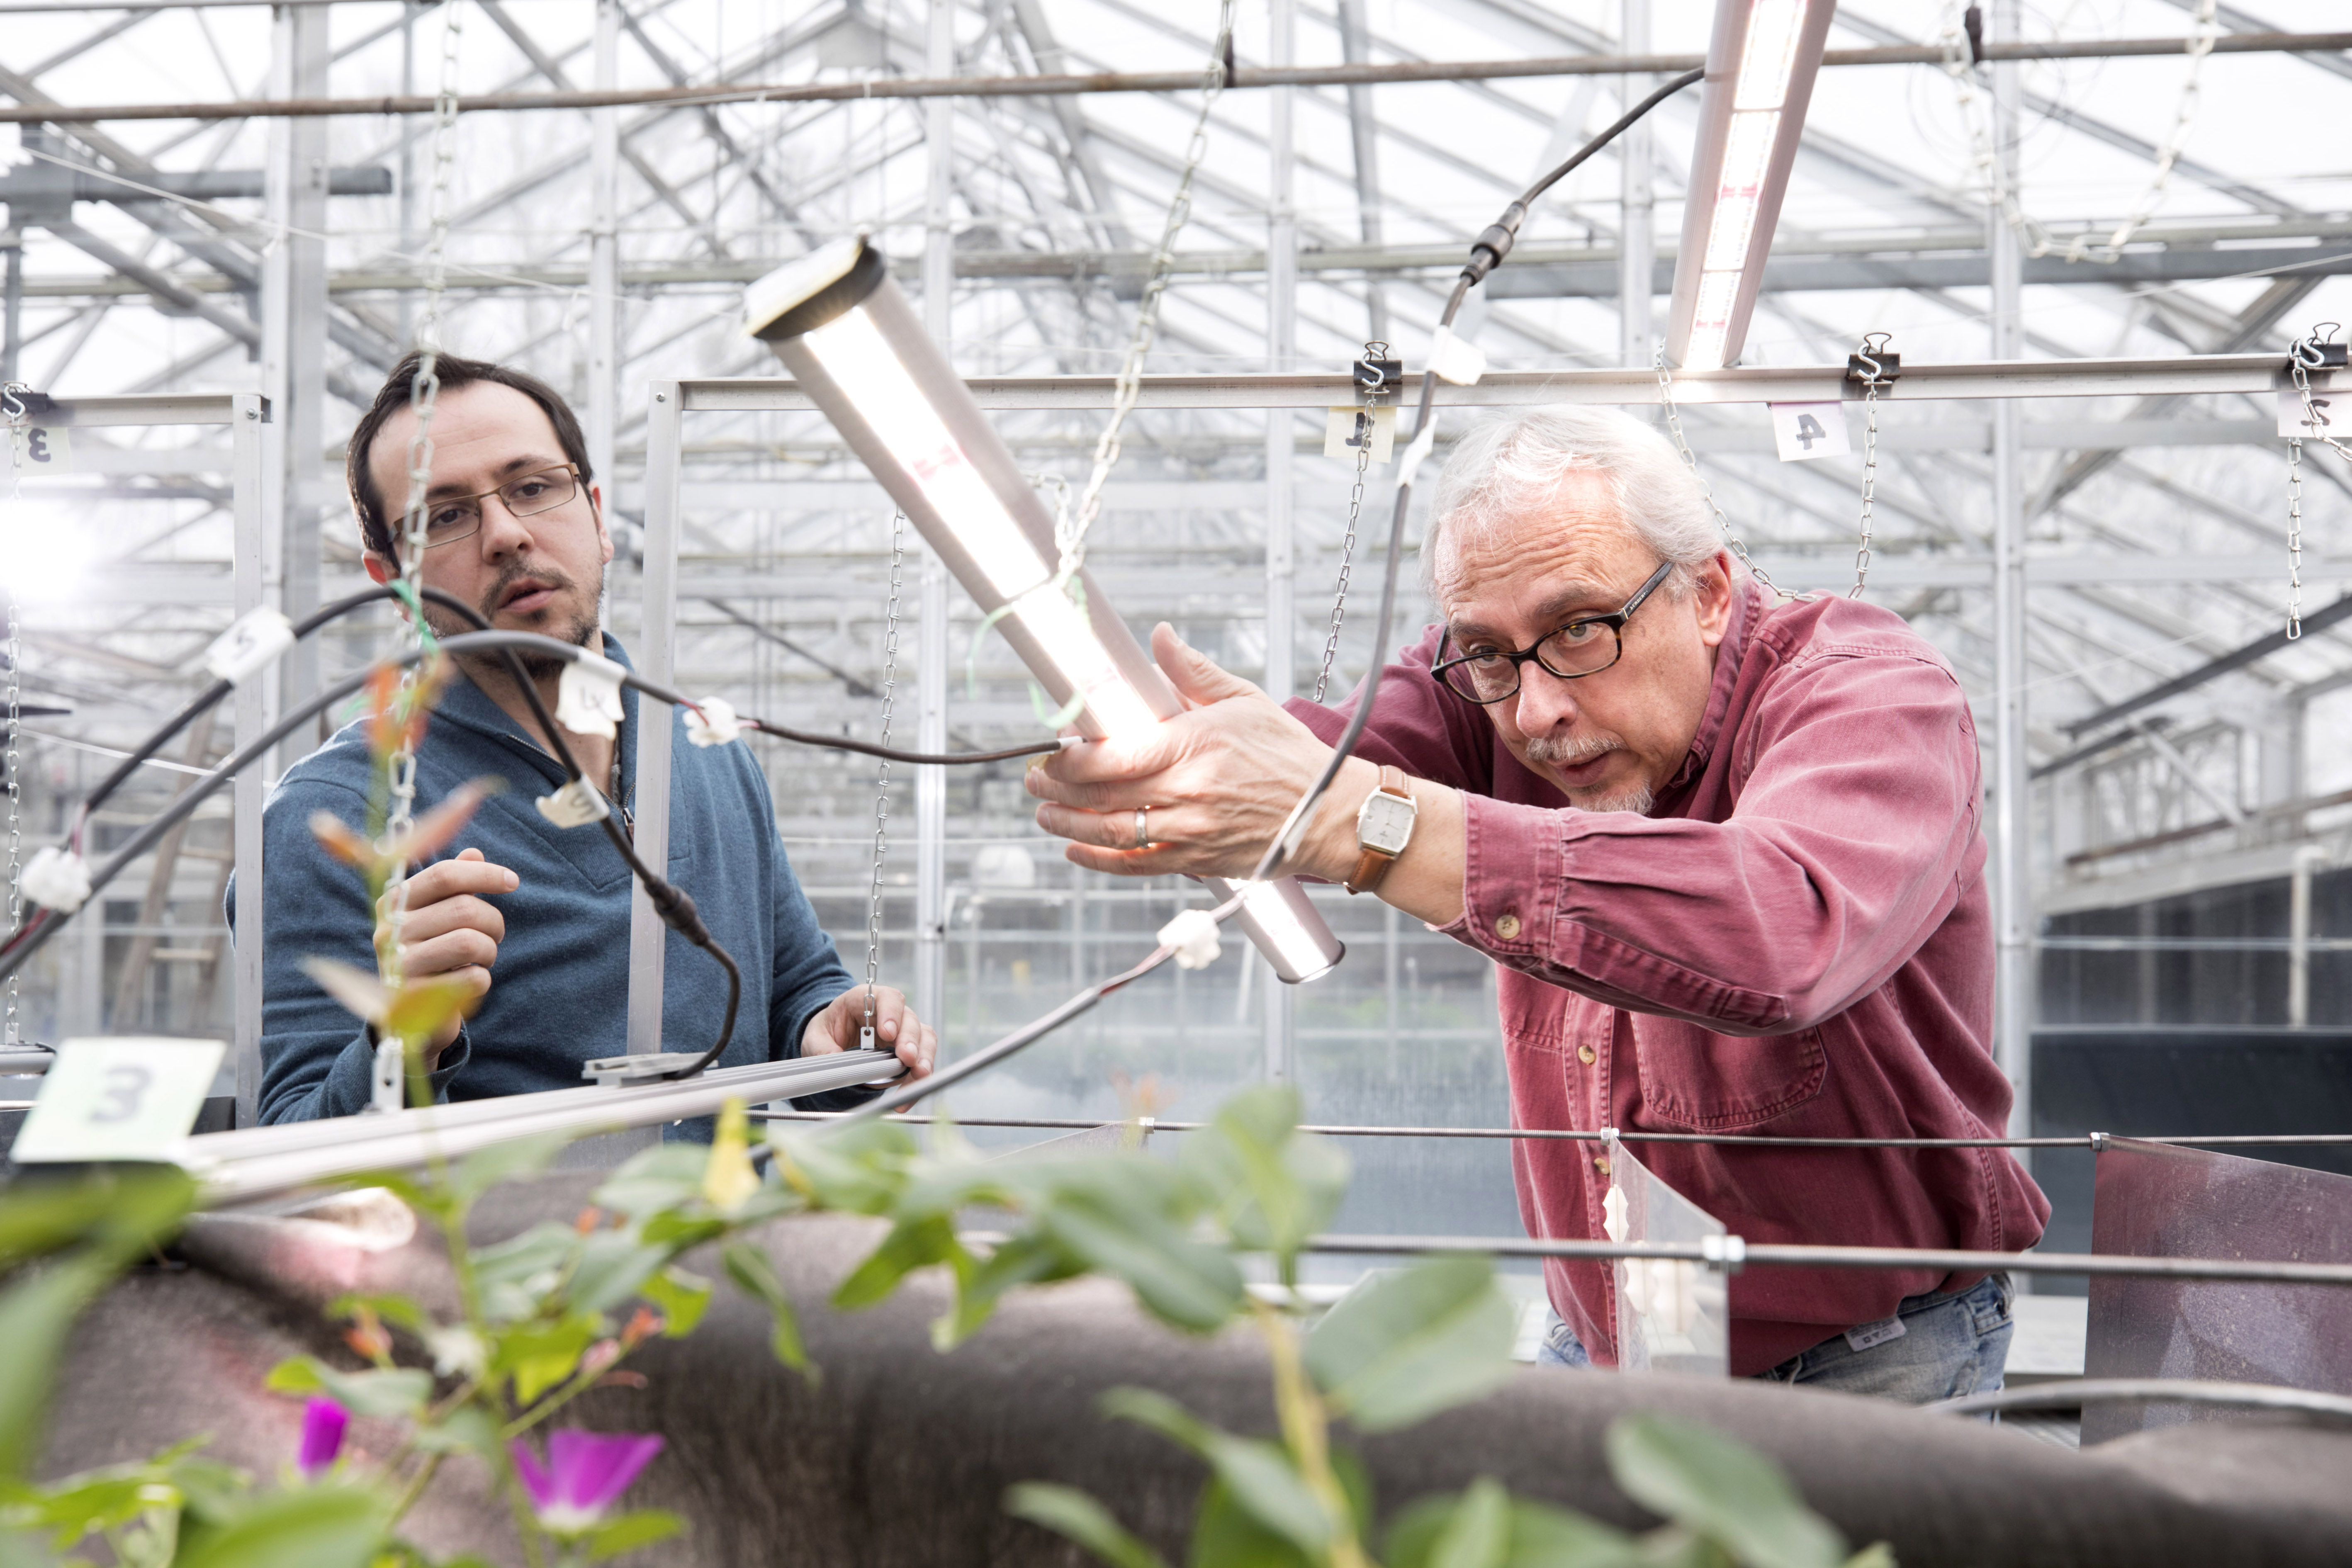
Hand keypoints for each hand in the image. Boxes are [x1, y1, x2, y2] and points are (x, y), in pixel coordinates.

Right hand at [376, 846, 516, 1064]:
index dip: (485, 874)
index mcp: (394, 901)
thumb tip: (474, 853)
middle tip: (496, 935)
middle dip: (494, 921)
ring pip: (470, 942)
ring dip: (490, 951)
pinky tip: (469, 982)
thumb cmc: (432, 953)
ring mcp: (398, 965)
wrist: (410, 1016)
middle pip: (464, 909)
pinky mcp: (414, 999)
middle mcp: (389, 930)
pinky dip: (482, 980)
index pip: (445, 874)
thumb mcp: (436, 916)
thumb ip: (452, 885)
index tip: (513, 882)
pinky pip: (472, 979)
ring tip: (483, 958)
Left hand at [803, 984, 935, 1087]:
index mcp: (867, 1000)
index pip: (887, 998)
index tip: (888, 1032)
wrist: (834, 1040)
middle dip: (910, 1040)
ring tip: (919, 1075)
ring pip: (924, 1038)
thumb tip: (834, 1060)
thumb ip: (821, 1047)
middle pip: (909, 1020)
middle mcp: (891, 1013)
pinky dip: (918, 1079)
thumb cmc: (829, 1031)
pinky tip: (908, 1095)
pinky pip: (922, 1060)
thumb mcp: (815, 1036)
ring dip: (924, 1057)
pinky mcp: (909, 1050)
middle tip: (907, 1059)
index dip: (891, 1013)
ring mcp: (903, 1031)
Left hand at [1026, 623, 1368, 880]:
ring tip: (1045, 815)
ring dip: (1068, 825)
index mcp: (1193, 745)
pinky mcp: (1197, 860)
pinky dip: (1099, 862)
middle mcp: (1186, 792)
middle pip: (1101, 795)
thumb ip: (1193, 672)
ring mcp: (1190, 832)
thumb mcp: (1244, 700)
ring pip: (1111, 833)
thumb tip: (1160, 637)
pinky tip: (1077, 851)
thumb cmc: (1290, 756)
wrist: (1330, 813)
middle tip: (1033, 781)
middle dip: (1056, 789)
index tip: (1052, 750)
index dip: (1070, 757)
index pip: (1112, 755)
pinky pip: (1136, 865)